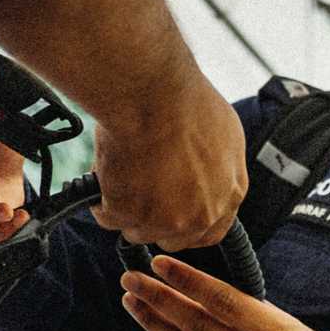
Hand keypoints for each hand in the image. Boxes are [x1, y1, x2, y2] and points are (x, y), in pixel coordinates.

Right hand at [92, 75, 247, 250]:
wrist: (152, 92)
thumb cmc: (186, 102)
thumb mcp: (225, 136)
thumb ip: (220, 170)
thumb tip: (209, 177)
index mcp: (227, 195)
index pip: (210, 233)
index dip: (187, 225)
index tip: (171, 215)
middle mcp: (199, 215)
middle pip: (170, 238)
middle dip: (153, 220)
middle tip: (140, 191)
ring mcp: (164, 219)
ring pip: (136, 229)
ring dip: (126, 208)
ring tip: (124, 170)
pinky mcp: (128, 214)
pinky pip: (107, 216)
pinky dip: (101, 199)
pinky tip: (107, 170)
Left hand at [120, 255, 329, 330]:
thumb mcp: (292, 326)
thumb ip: (247, 310)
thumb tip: (192, 286)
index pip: (226, 304)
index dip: (188, 281)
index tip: (160, 263)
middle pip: (199, 328)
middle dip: (159, 300)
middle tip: (132, 279)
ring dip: (154, 325)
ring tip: (134, 302)